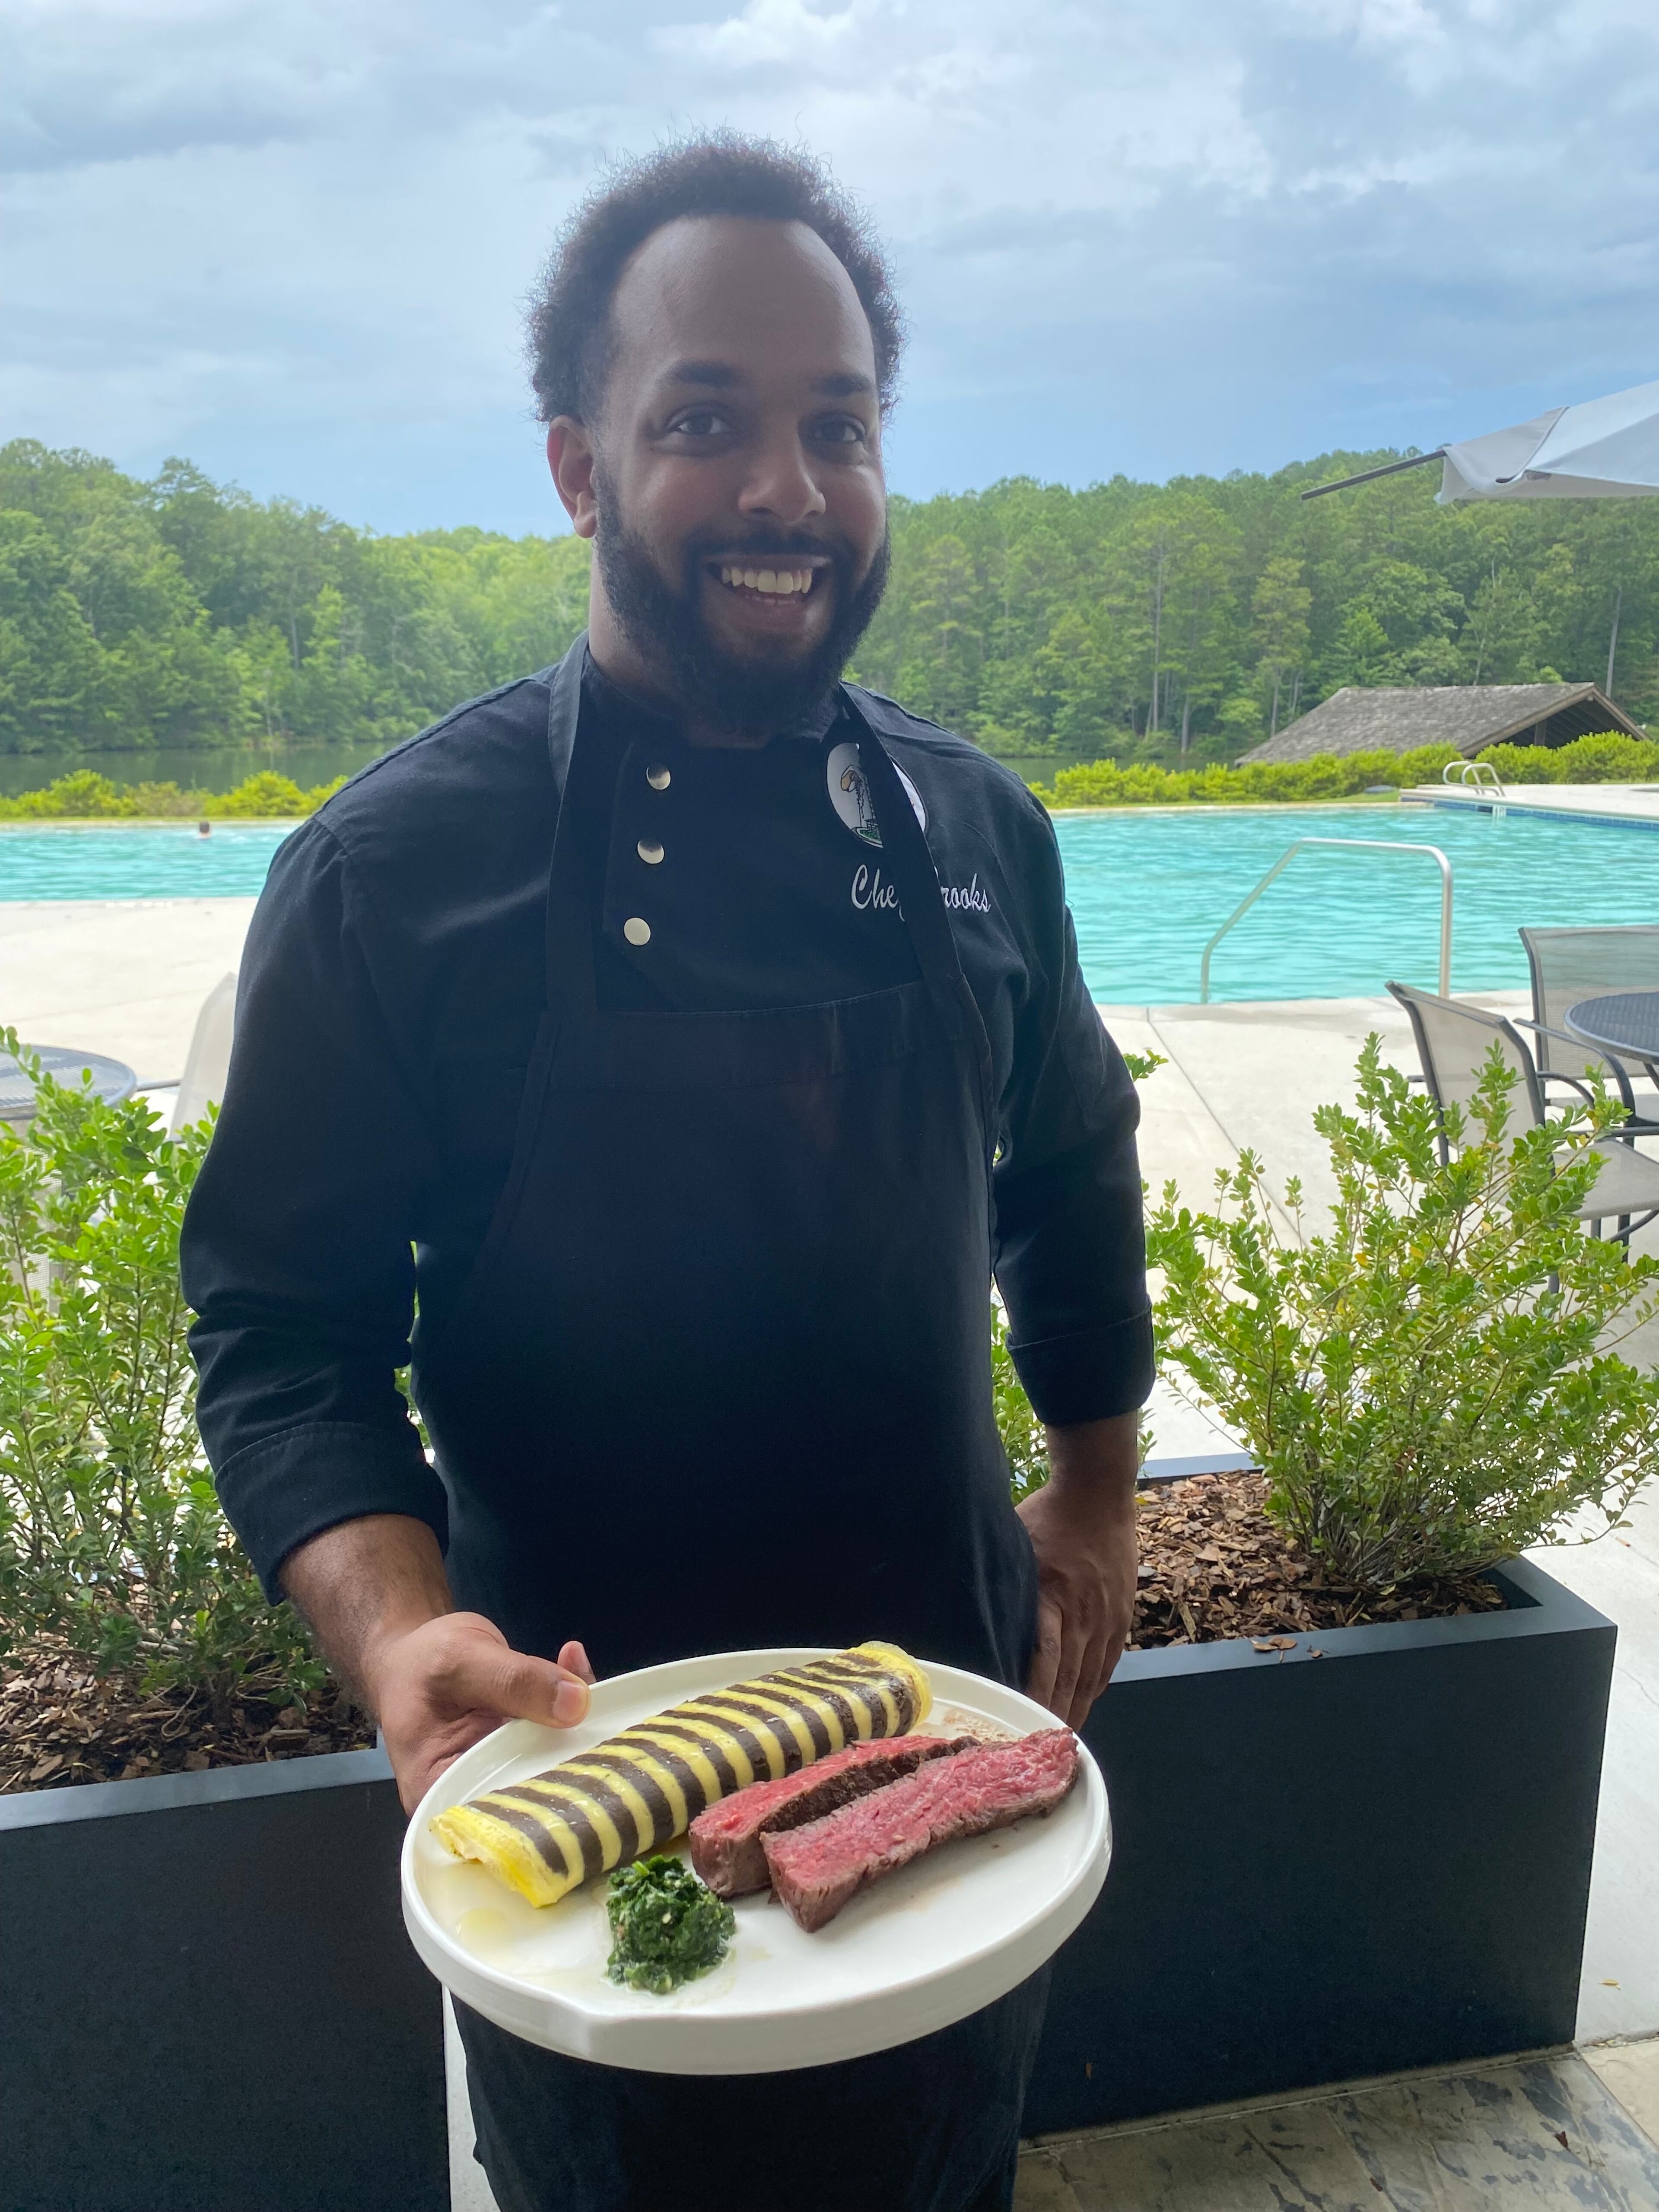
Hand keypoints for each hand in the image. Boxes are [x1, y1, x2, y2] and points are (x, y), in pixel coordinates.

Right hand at [363, 1613, 595, 1813]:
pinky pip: (558, 1734)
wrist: (416, 1649)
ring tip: (606, 1700)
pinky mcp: (524, 1749)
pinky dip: (573, 1702)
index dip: (548, 1807)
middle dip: (577, 1768)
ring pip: (554, 1763)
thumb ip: (513, 1681)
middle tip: (613, 1738)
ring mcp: (504, 1773)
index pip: (501, 1822)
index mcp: (441, 1795)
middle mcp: (475, 1795)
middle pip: (535, 1797)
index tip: (592, 1778)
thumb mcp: (459, 1662)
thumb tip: (576, 1704)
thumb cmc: (418, 1664)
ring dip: (582, 1729)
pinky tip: (578, 1668)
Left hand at [1017, 1412, 1139, 1727]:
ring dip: (1074, 1710)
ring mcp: (1106, 1618)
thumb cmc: (1047, 1515)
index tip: (1018, 1722)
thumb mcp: (1013, 1546)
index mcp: (1050, 1597)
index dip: (1033, 1696)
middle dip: (1052, 1717)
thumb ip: (997, 1582)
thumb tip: (969, 1608)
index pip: (1043, 1660)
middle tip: (1034, 1752)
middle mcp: (1082, 1614)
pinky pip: (1107, 1663)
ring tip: (1055, 1741)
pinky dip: (1093, 1688)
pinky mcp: (1121, 1616)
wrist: (1100, 1492)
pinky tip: (1081, 1704)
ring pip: (1090, 1677)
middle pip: (1069, 1679)